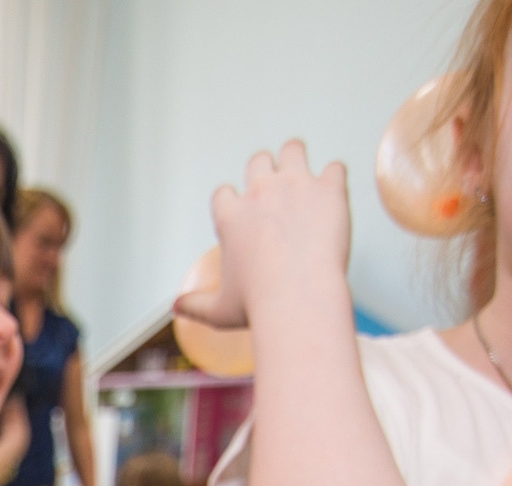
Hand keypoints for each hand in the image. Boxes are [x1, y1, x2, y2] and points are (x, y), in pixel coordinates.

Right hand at [205, 140, 350, 323]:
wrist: (298, 298)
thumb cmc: (258, 306)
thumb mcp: (219, 310)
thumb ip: (195, 305)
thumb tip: (175, 308)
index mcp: (231, 215)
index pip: (224, 193)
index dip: (234, 202)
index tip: (245, 217)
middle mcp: (260, 191)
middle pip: (258, 160)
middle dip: (267, 172)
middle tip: (280, 192)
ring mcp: (296, 185)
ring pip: (294, 149)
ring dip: (298, 160)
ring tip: (307, 179)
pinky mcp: (328, 189)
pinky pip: (335, 168)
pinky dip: (335, 180)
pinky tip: (335, 197)